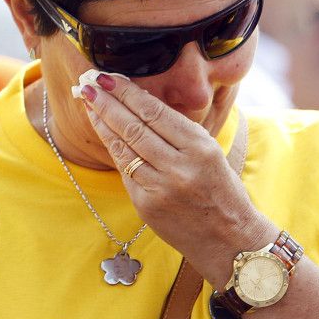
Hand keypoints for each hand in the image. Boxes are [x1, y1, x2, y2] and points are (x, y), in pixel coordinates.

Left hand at [79, 74, 275, 285]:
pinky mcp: (146, 205)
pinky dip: (112, 148)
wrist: (231, 241)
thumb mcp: (210, 153)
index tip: (107, 78)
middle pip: (134, 127)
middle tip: (88, 83)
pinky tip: (102, 131)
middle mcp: (180, 167)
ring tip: (88, 103)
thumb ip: (178, 131)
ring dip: (102, 123)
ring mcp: (161, 188)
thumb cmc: (222, 191)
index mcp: (201, 148)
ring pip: (124, 148)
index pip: (155, 113)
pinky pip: (124, 170)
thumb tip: (139, 101)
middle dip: (107, 102)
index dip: (127, 93)